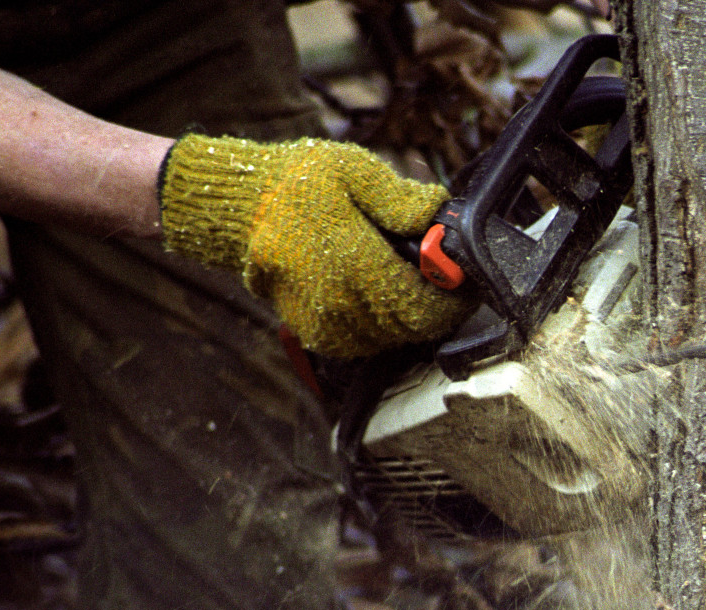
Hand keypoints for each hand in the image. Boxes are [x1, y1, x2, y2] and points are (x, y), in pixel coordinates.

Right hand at [160, 135, 474, 356]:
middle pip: (414, 329)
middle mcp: (340, 304)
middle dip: (437, 306)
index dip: (455, 300)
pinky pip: (368, 343)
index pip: (424, 307)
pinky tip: (381, 292)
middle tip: (444, 278)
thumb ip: (399, 198)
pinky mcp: (316, 335)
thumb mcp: (352, 170)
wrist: (241, 211)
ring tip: (410, 279)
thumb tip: (438, 215)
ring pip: (393, 339)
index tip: (465, 281)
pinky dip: (384, 324)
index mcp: (353, 264)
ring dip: (411, 316)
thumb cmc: (297, 184)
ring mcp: (326, 325)